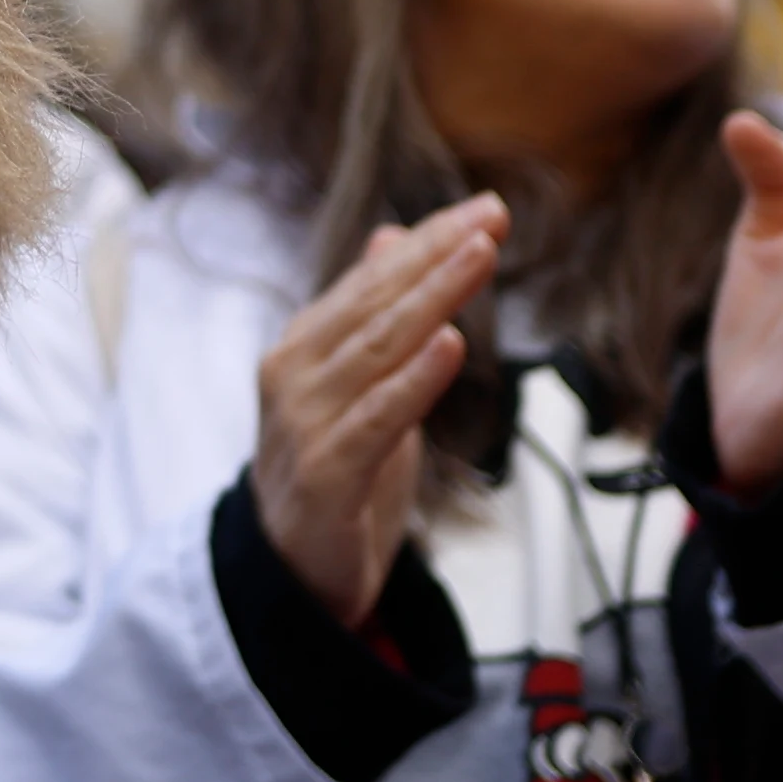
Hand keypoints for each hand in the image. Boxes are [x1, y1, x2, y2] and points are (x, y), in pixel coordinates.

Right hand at [248, 192, 502, 624]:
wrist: (290, 573)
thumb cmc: (333, 473)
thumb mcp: (358, 387)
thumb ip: (373, 315)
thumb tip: (395, 236)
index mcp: (305, 347)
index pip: (373, 280)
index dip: (429, 241)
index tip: (486, 208)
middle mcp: (296, 374)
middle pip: (376, 304)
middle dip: (437, 255)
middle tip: (491, 217)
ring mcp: (304, 423)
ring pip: (378, 349)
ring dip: (432, 298)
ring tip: (478, 257)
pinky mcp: (324, 475)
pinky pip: (376, 420)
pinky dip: (414, 380)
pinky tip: (449, 343)